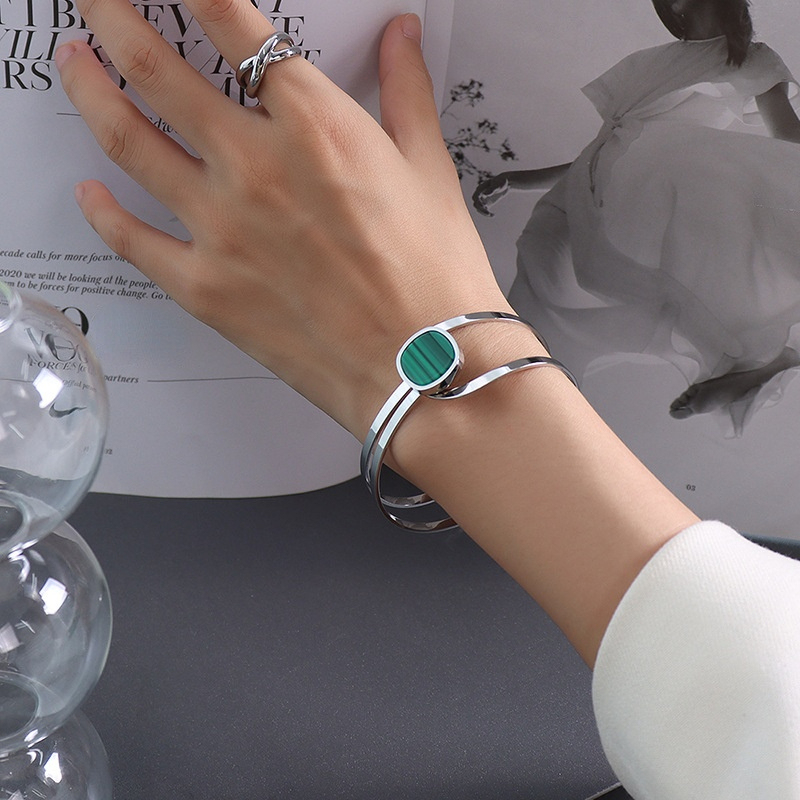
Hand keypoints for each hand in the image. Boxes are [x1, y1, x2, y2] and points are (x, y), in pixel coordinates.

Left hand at [56, 5, 512, 440]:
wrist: (428, 369)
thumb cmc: (436, 278)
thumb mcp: (431, 171)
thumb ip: (406, 92)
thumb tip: (401, 35)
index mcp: (315, 124)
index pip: (231, 20)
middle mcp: (254, 164)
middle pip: (154, 66)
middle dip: (110, 14)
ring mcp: (220, 227)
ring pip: (127, 139)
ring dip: (88, 88)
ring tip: (73, 63)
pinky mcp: (204, 288)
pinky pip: (132, 240)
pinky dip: (103, 212)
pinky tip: (90, 193)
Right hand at [472, 174, 509, 215]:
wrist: (505, 185)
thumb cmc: (501, 182)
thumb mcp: (499, 185)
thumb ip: (492, 189)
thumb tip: (485, 194)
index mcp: (481, 188)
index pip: (476, 196)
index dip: (478, 201)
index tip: (484, 205)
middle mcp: (480, 194)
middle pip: (476, 203)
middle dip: (480, 209)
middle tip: (488, 212)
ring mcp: (482, 199)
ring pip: (479, 208)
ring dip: (484, 212)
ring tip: (492, 215)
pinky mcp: (486, 204)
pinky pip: (484, 210)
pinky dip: (487, 213)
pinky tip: (493, 215)